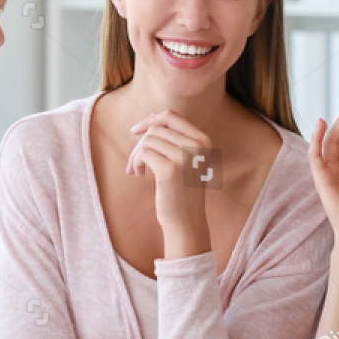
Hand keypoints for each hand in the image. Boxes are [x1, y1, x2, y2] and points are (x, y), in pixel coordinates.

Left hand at [127, 110, 212, 257]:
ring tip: (136, 170)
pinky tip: (138, 174)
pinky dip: (136, 162)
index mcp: (203, 141)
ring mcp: (185, 157)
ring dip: (136, 154)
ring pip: (148, 140)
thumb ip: (173, 138)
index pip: (171, 116)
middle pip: (156, 129)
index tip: (136, 131)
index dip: (150, 119)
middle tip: (135, 162)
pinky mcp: (170, 170)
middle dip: (140, 143)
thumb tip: (152, 116)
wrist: (186, 221)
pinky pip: (144, 153)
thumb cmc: (181, 190)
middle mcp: (197, 146)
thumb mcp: (184, 160)